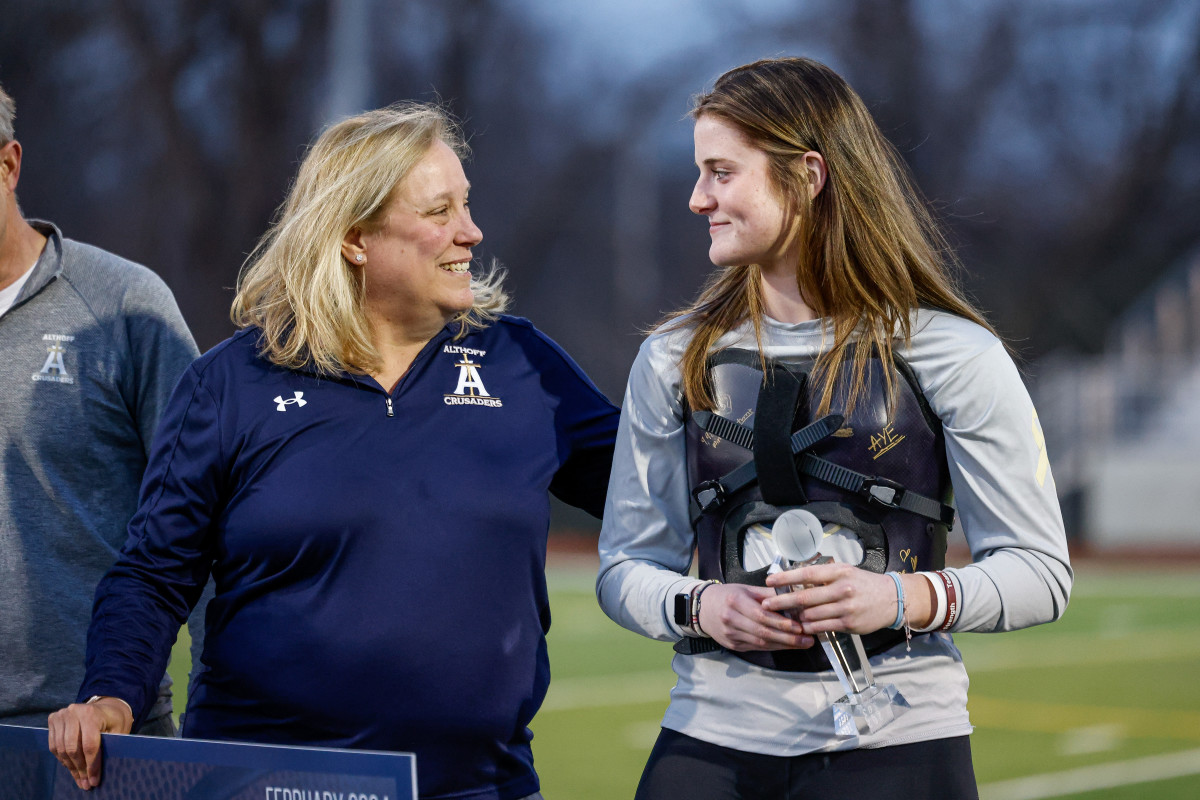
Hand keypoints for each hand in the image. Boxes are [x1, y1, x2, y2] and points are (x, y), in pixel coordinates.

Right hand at [47, 697, 132, 790]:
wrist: (106, 706)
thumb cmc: (114, 721)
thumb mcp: (118, 731)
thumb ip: (109, 747)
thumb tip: (96, 773)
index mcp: (91, 713)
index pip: (89, 745)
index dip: (91, 765)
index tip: (94, 780)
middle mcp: (74, 712)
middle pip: (73, 749)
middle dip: (80, 769)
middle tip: (86, 783)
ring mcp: (61, 715)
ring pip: (61, 749)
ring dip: (70, 767)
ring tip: (79, 778)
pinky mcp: (53, 719)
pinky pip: (54, 745)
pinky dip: (62, 758)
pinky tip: (71, 766)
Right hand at [696, 583, 814, 650]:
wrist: (702, 608)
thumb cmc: (727, 595)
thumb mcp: (746, 589)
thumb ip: (768, 594)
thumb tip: (792, 597)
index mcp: (735, 601)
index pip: (762, 615)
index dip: (782, 623)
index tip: (800, 626)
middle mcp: (731, 619)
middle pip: (763, 632)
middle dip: (788, 638)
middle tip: (807, 639)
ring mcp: (730, 634)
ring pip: (761, 643)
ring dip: (784, 645)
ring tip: (802, 644)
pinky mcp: (732, 645)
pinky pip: (756, 648)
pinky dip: (773, 648)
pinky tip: (786, 646)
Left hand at [763, 562, 898, 634]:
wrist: (891, 599)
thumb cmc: (863, 583)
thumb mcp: (845, 572)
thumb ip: (823, 576)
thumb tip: (795, 580)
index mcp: (838, 572)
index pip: (806, 574)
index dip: (785, 578)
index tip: (769, 581)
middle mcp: (841, 589)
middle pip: (804, 597)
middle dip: (782, 602)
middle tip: (767, 604)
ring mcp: (845, 608)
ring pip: (810, 615)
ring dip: (796, 617)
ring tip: (787, 616)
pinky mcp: (849, 624)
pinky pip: (821, 627)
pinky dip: (809, 627)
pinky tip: (803, 625)